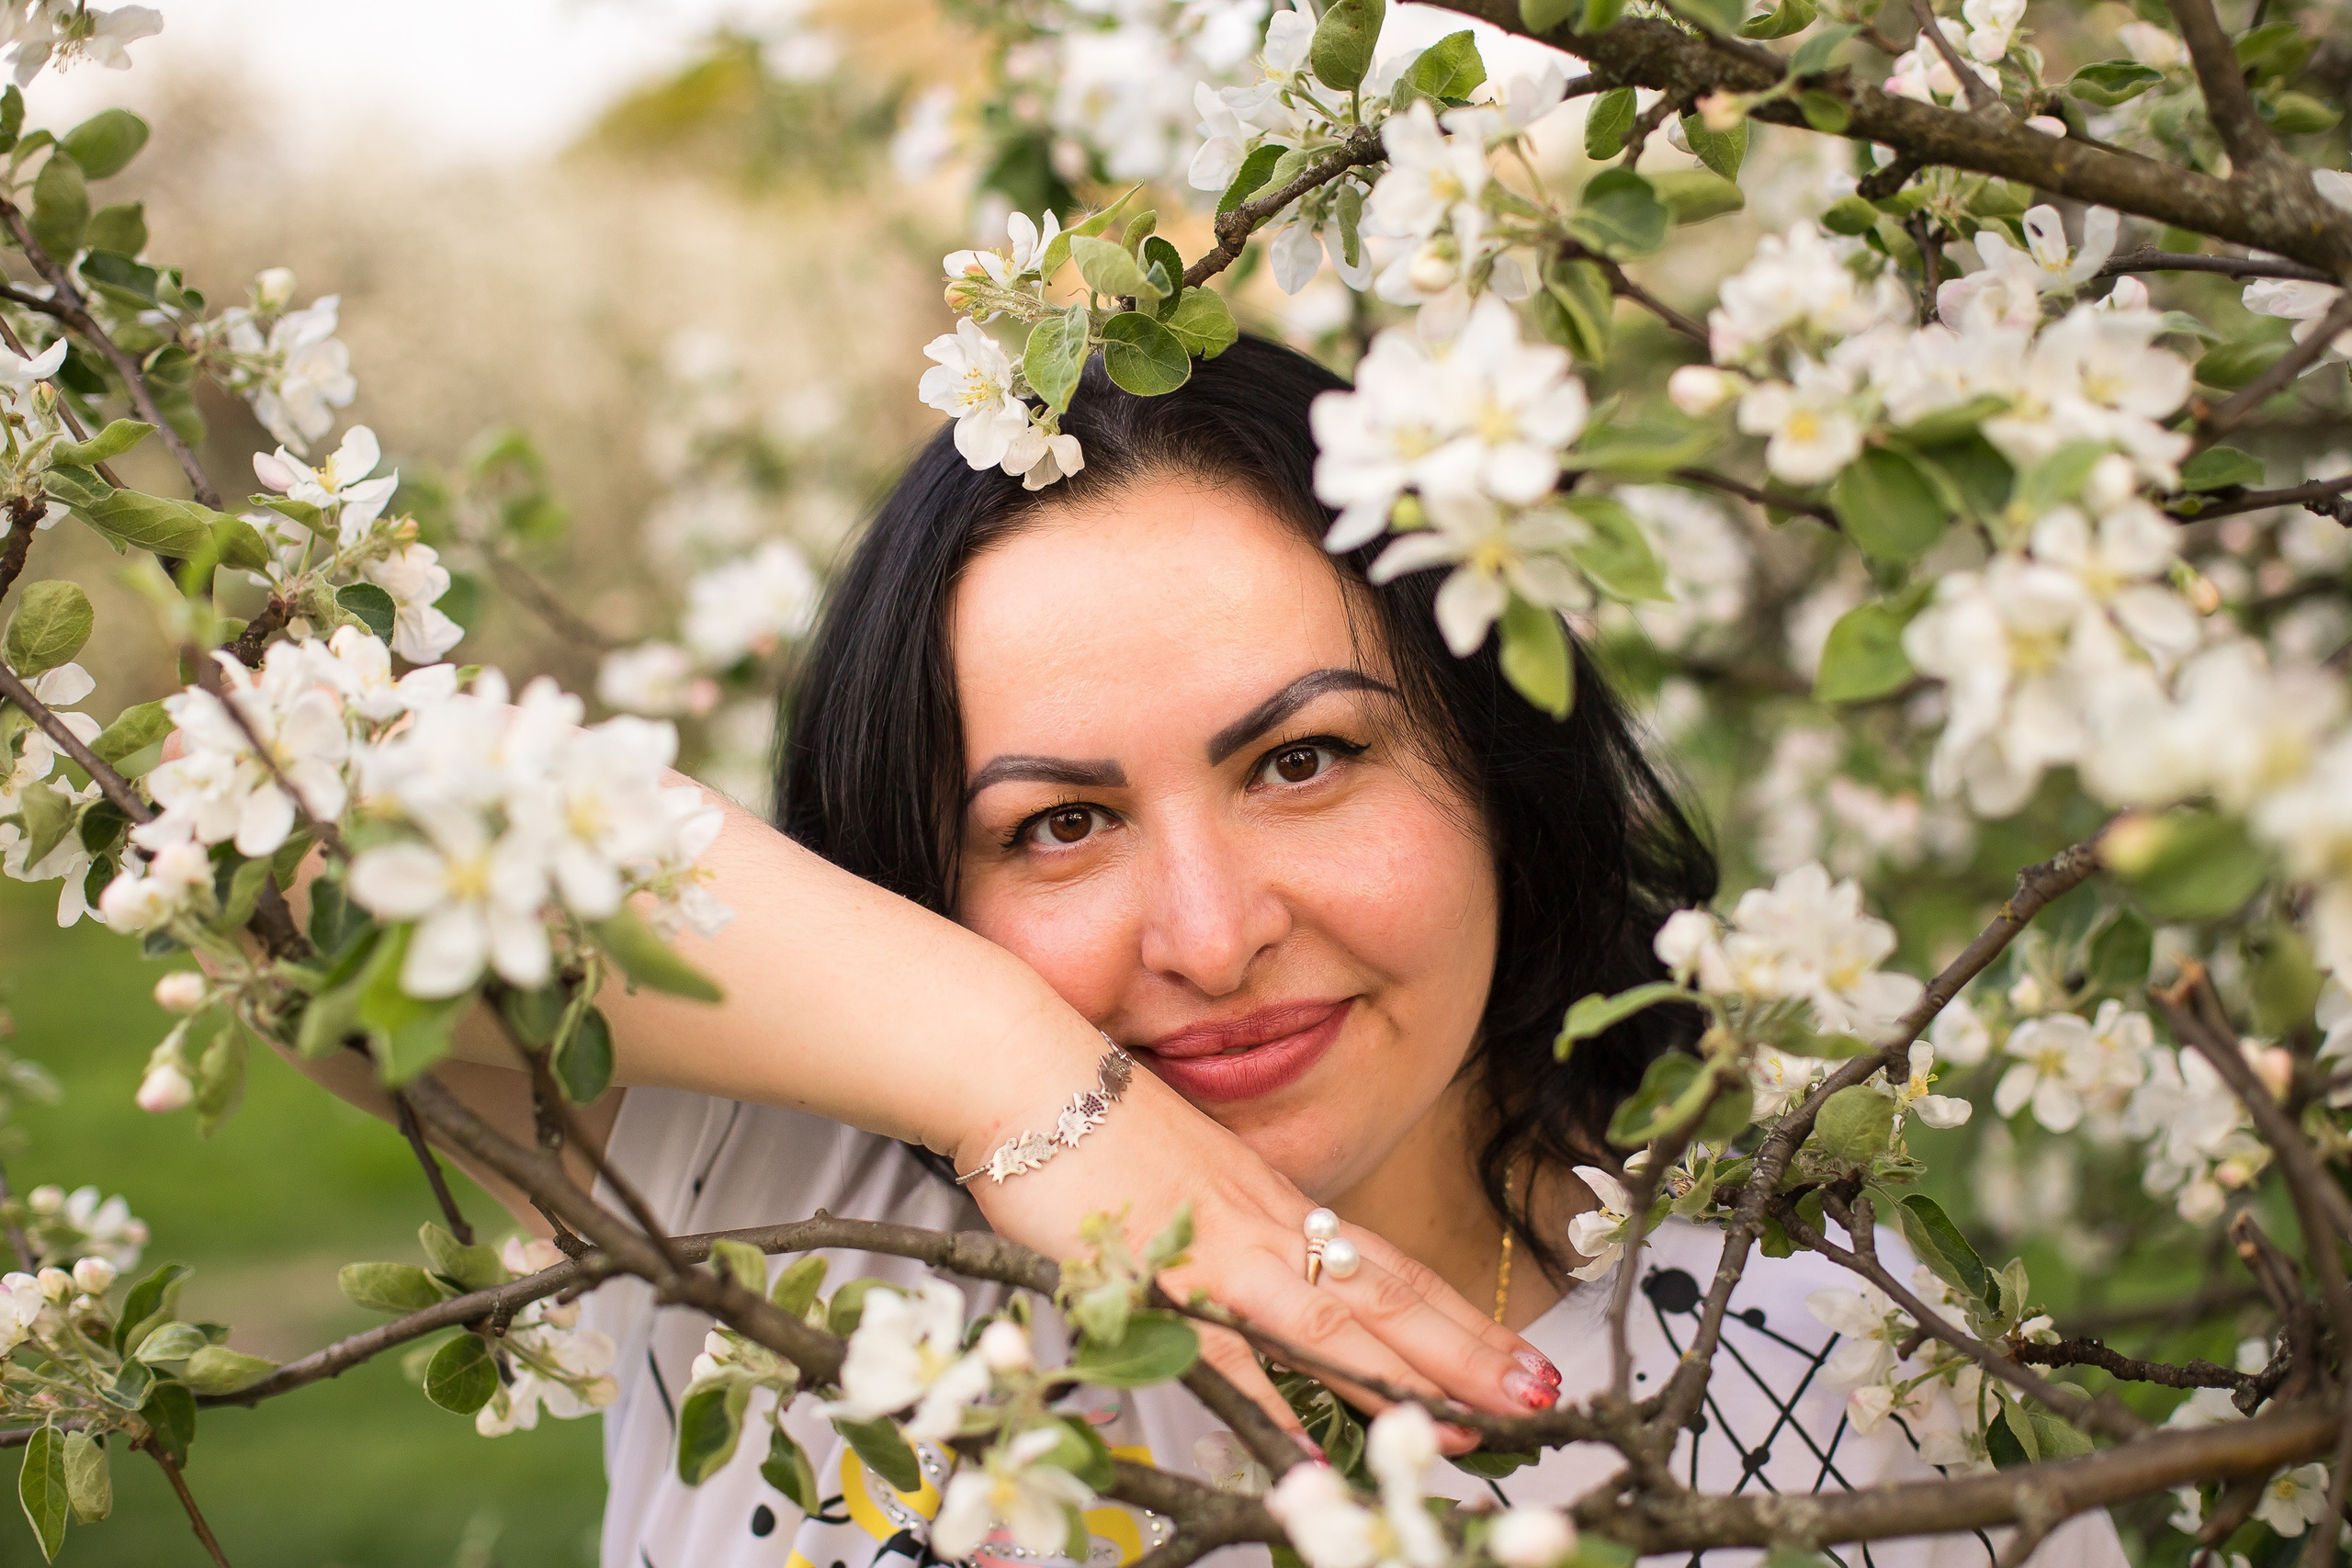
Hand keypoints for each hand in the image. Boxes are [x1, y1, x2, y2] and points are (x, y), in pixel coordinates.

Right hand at [965, 1065, 1559, 1451]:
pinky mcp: (1165, 1277)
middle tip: (1538, 1398)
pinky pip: (1234, 1356)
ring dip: (1411, 1380)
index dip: (1453, 1317)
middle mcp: (1268, 1225)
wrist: (1030, 1070)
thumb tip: (1250, 1270)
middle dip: (1467, 1354)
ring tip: (1475, 1427)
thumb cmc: (1090, 1118)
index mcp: (1274, 1203)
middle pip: (1388, 1296)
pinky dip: (1279, 1405)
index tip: (1512, 1355)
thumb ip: (1222, 1222)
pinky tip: (1315, 1450)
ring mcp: (1223, 1253)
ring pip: (1339, 1325)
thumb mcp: (1180, 1172)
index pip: (1385, 1267)